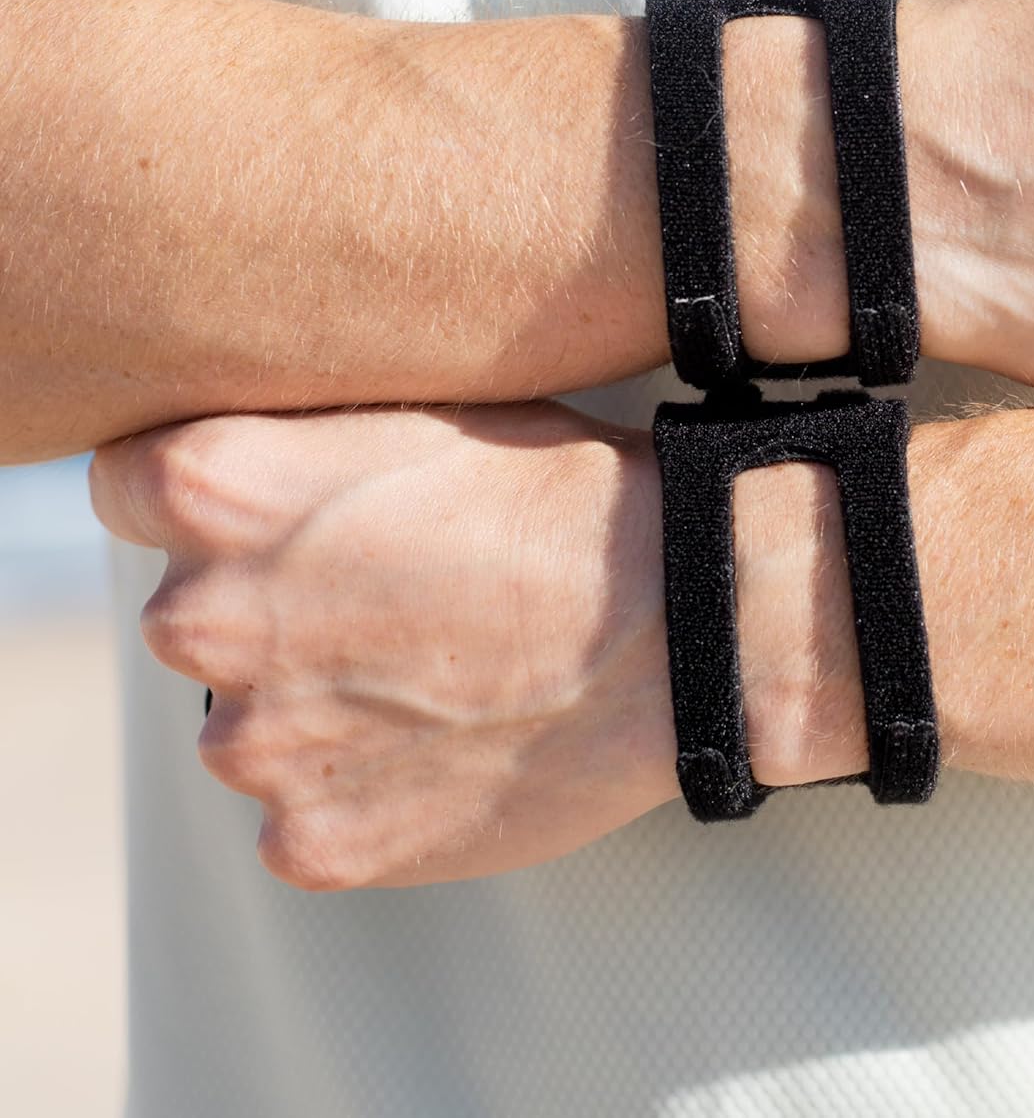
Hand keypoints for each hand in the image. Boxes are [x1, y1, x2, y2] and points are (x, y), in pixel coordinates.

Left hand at [88, 404, 686, 889]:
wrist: (684, 619)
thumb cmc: (567, 500)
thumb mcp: (424, 414)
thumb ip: (300, 447)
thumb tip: (238, 485)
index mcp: (224, 487)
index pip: (126, 489)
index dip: (206, 503)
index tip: (270, 519)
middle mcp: (210, 618)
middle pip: (190, 618)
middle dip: (267, 613)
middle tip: (386, 604)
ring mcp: (259, 744)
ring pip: (248, 727)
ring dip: (313, 711)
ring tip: (435, 680)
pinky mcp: (316, 841)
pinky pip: (302, 816)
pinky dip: (358, 791)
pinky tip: (447, 746)